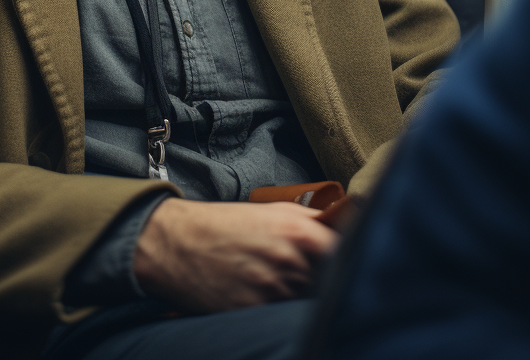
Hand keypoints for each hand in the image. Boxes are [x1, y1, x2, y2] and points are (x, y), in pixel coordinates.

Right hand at [133, 198, 339, 312]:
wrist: (178, 244)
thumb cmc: (225, 224)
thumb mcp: (272, 211)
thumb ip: (312, 221)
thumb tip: (345, 229)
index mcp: (297, 232)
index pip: (346, 253)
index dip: (351, 259)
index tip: (350, 262)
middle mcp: (289, 263)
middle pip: (329, 283)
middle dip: (326, 282)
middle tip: (310, 276)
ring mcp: (273, 292)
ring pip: (307, 304)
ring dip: (302, 299)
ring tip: (278, 283)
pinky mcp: (256, 314)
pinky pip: (281, 318)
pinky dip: (279, 312)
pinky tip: (262, 296)